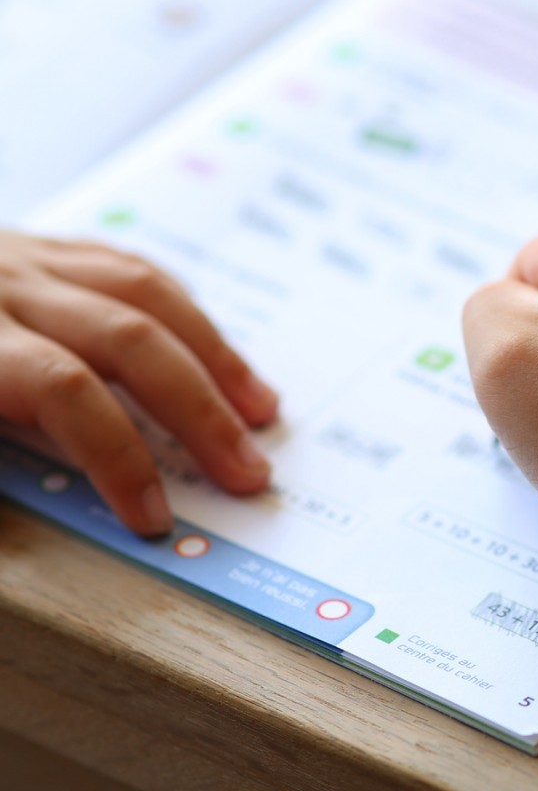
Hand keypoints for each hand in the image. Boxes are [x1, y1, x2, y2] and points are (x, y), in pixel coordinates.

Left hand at [0, 231, 277, 535]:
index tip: (153, 520)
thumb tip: (7, 548)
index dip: (118, 458)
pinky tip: (212, 349)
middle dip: (197, 410)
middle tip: (245, 472)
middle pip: (128, 336)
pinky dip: (183, 311)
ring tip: (259, 409)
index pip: (64, 391)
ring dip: (213, 355)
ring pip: (142, 291)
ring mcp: (16, 254)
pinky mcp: (28, 242)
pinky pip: (125, 265)